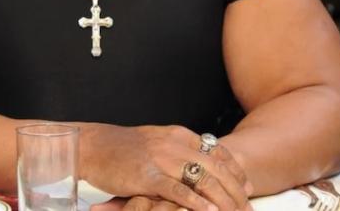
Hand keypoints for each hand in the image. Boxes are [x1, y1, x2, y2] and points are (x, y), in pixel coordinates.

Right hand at [80, 124, 252, 210]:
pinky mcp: (147, 175)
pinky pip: (178, 190)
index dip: (236, 170)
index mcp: (178, 135)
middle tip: (247, 208)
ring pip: (203, 179)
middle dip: (236, 190)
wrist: (91, 145)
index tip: (248, 186)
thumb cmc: (120, 148)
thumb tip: (200, 159)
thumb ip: (177, 148)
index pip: (218, 151)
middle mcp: (174, 144)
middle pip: (216, 167)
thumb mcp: (155, 141)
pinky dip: (197, 203)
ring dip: (223, 200)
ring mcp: (161, 159)